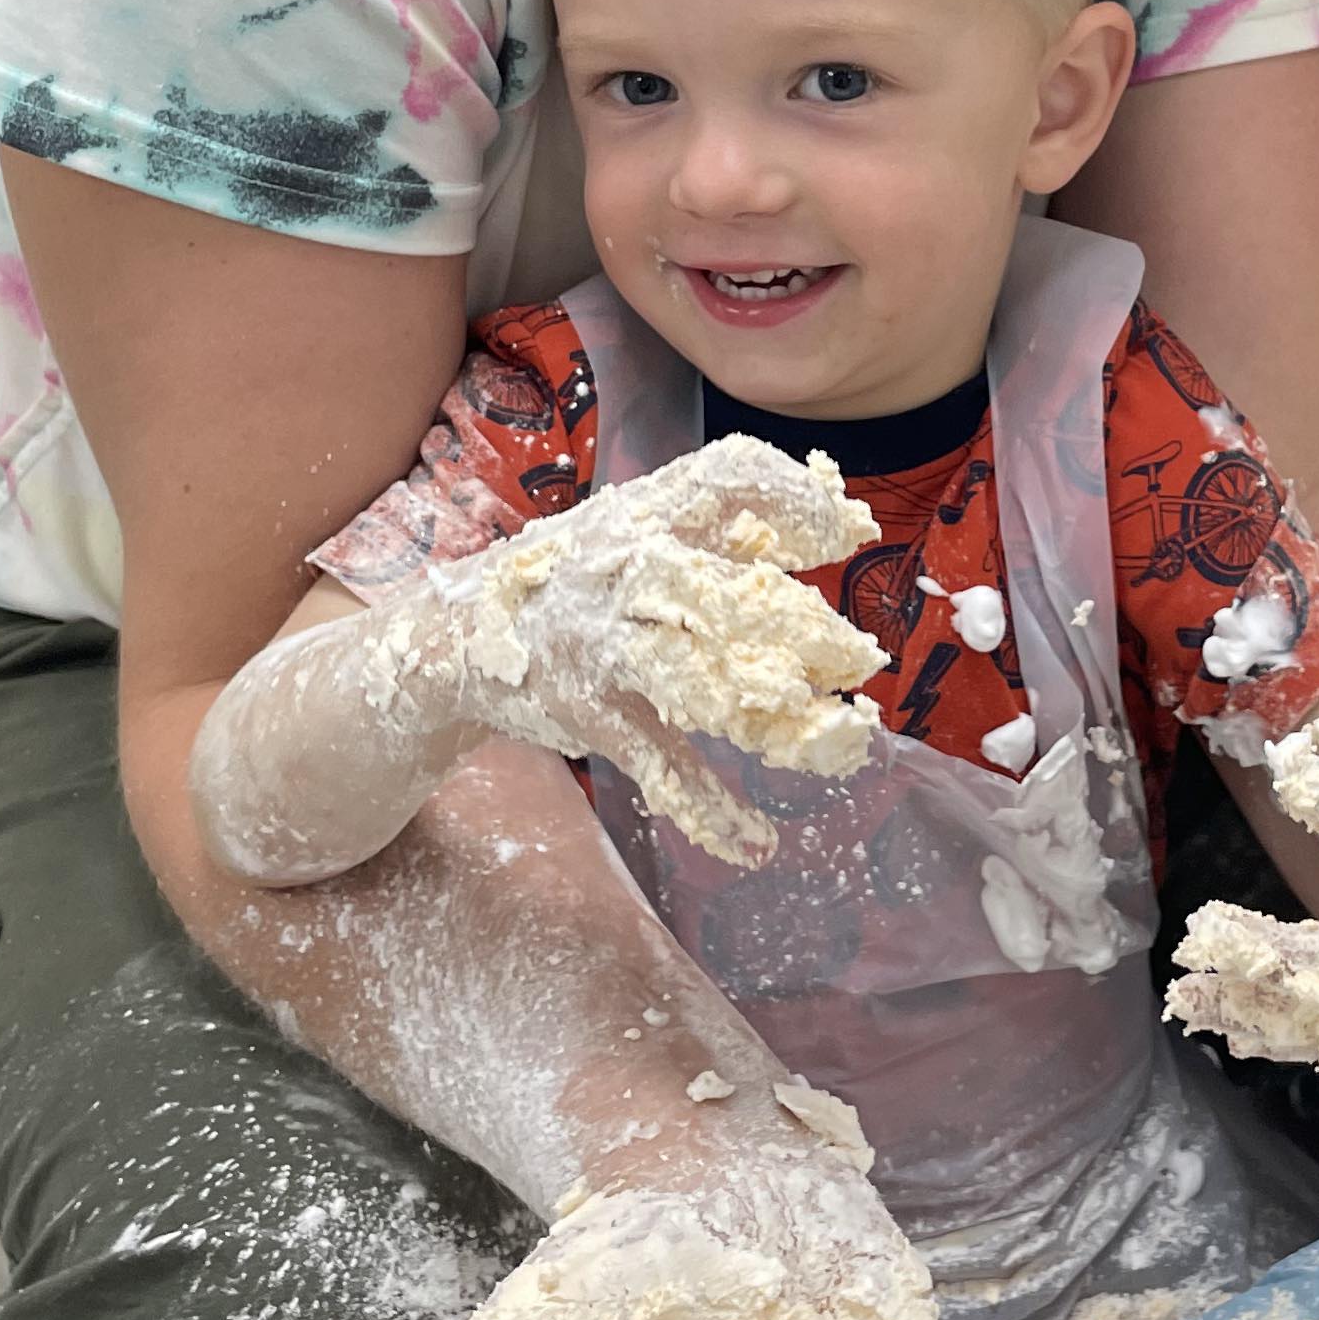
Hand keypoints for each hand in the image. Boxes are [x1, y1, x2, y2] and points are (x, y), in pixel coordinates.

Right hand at [417, 435, 883, 859]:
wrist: (460, 633)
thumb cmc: (583, 572)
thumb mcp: (645, 525)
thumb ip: (730, 525)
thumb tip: (843, 519)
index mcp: (647, 510)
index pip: (726, 477)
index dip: (794, 501)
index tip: (854, 533)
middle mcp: (621, 568)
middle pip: (718, 591)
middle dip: (798, 627)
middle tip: (858, 657)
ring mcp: (600, 644)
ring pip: (691, 676)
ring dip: (765, 709)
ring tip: (837, 739)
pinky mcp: (590, 713)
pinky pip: (655, 761)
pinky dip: (704, 806)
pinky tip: (752, 841)